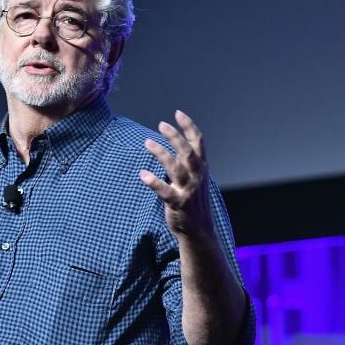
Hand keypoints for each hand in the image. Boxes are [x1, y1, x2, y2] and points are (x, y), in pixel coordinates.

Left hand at [140, 110, 213, 238]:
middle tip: (161, 124)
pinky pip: (165, 191)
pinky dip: (154, 182)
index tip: (178, 113)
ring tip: (147, 142)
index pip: (199, 143)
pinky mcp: (178, 203)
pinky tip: (142, 174)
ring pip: (175, 168)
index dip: (189, 127)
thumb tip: (177, 145)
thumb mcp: (196, 179)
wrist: (199, 231)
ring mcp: (188, 190)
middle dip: (175, 136)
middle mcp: (197, 177)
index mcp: (202, 169)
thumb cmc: (194, 202)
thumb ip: (188, 163)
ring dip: (161, 153)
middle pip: (187, 152)